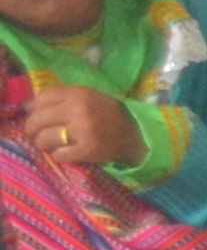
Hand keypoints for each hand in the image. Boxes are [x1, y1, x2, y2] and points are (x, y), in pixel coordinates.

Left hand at [19, 85, 135, 168]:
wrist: (136, 134)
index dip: (34, 108)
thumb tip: (26, 107)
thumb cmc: (106, 114)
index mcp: (79, 94)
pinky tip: (65, 153)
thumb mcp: (86, 98)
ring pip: (45, 139)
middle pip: (37, 120)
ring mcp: (84, 131)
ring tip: (51, 145)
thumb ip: (60, 98)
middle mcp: (79, 110)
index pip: (41, 98)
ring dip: (44, 144)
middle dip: (32, 130)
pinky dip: (58, 156)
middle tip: (37, 135)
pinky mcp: (88, 150)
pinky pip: (59, 155)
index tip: (38, 116)